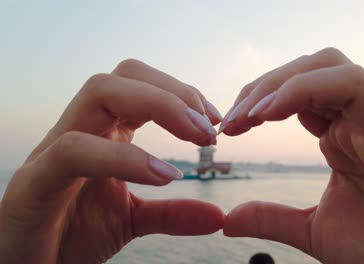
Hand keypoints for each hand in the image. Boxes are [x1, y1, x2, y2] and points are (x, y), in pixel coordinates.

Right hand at [0, 59, 224, 263]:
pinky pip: (74, 150)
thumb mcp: (132, 221)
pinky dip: (124, 157)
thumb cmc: (72, 236)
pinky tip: (165, 176)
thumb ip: (172, 214)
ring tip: (197, 139)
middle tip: (210, 127)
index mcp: (102, 133)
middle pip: (124, 77)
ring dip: (158, 105)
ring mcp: (53, 150)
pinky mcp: (33, 181)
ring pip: (99, 92)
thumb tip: (216, 217)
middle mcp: (80, 130)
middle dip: (174, 93)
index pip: (141, 86)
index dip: (183, 94)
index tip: (215, 121)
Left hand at [222, 48, 363, 262]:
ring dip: (278, 84)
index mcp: (341, 138)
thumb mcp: (314, 230)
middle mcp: (358, 122)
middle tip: (231, 121)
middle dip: (262, 88)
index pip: (295, 95)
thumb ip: (273, 218)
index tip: (228, 130)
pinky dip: (305, 89)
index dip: (257, 103)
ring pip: (327, 66)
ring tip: (249, 116)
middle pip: (306, 71)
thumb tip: (230, 218)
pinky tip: (273, 113)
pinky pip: (352, 84)